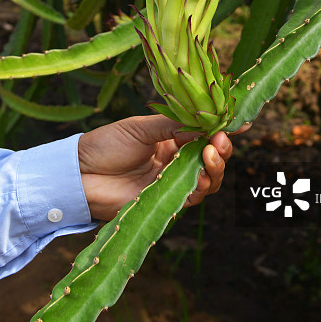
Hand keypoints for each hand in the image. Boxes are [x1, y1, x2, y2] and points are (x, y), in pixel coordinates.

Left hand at [78, 114, 242, 220]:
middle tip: (221, 139)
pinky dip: (202, 183)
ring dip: (216, 166)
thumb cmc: (106, 145)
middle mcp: (175, 161)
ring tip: (212, 151)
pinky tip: (202, 170)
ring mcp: (171, 182)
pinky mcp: (165, 201)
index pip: (204, 134)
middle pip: (212, 158)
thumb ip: (174, 124)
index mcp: (171, 139)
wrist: (79, 175)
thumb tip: (206, 120)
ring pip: (208, 179)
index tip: (241, 122)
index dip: (223, 129)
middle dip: (223, 148)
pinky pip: (193, 196)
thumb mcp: (142, 128)